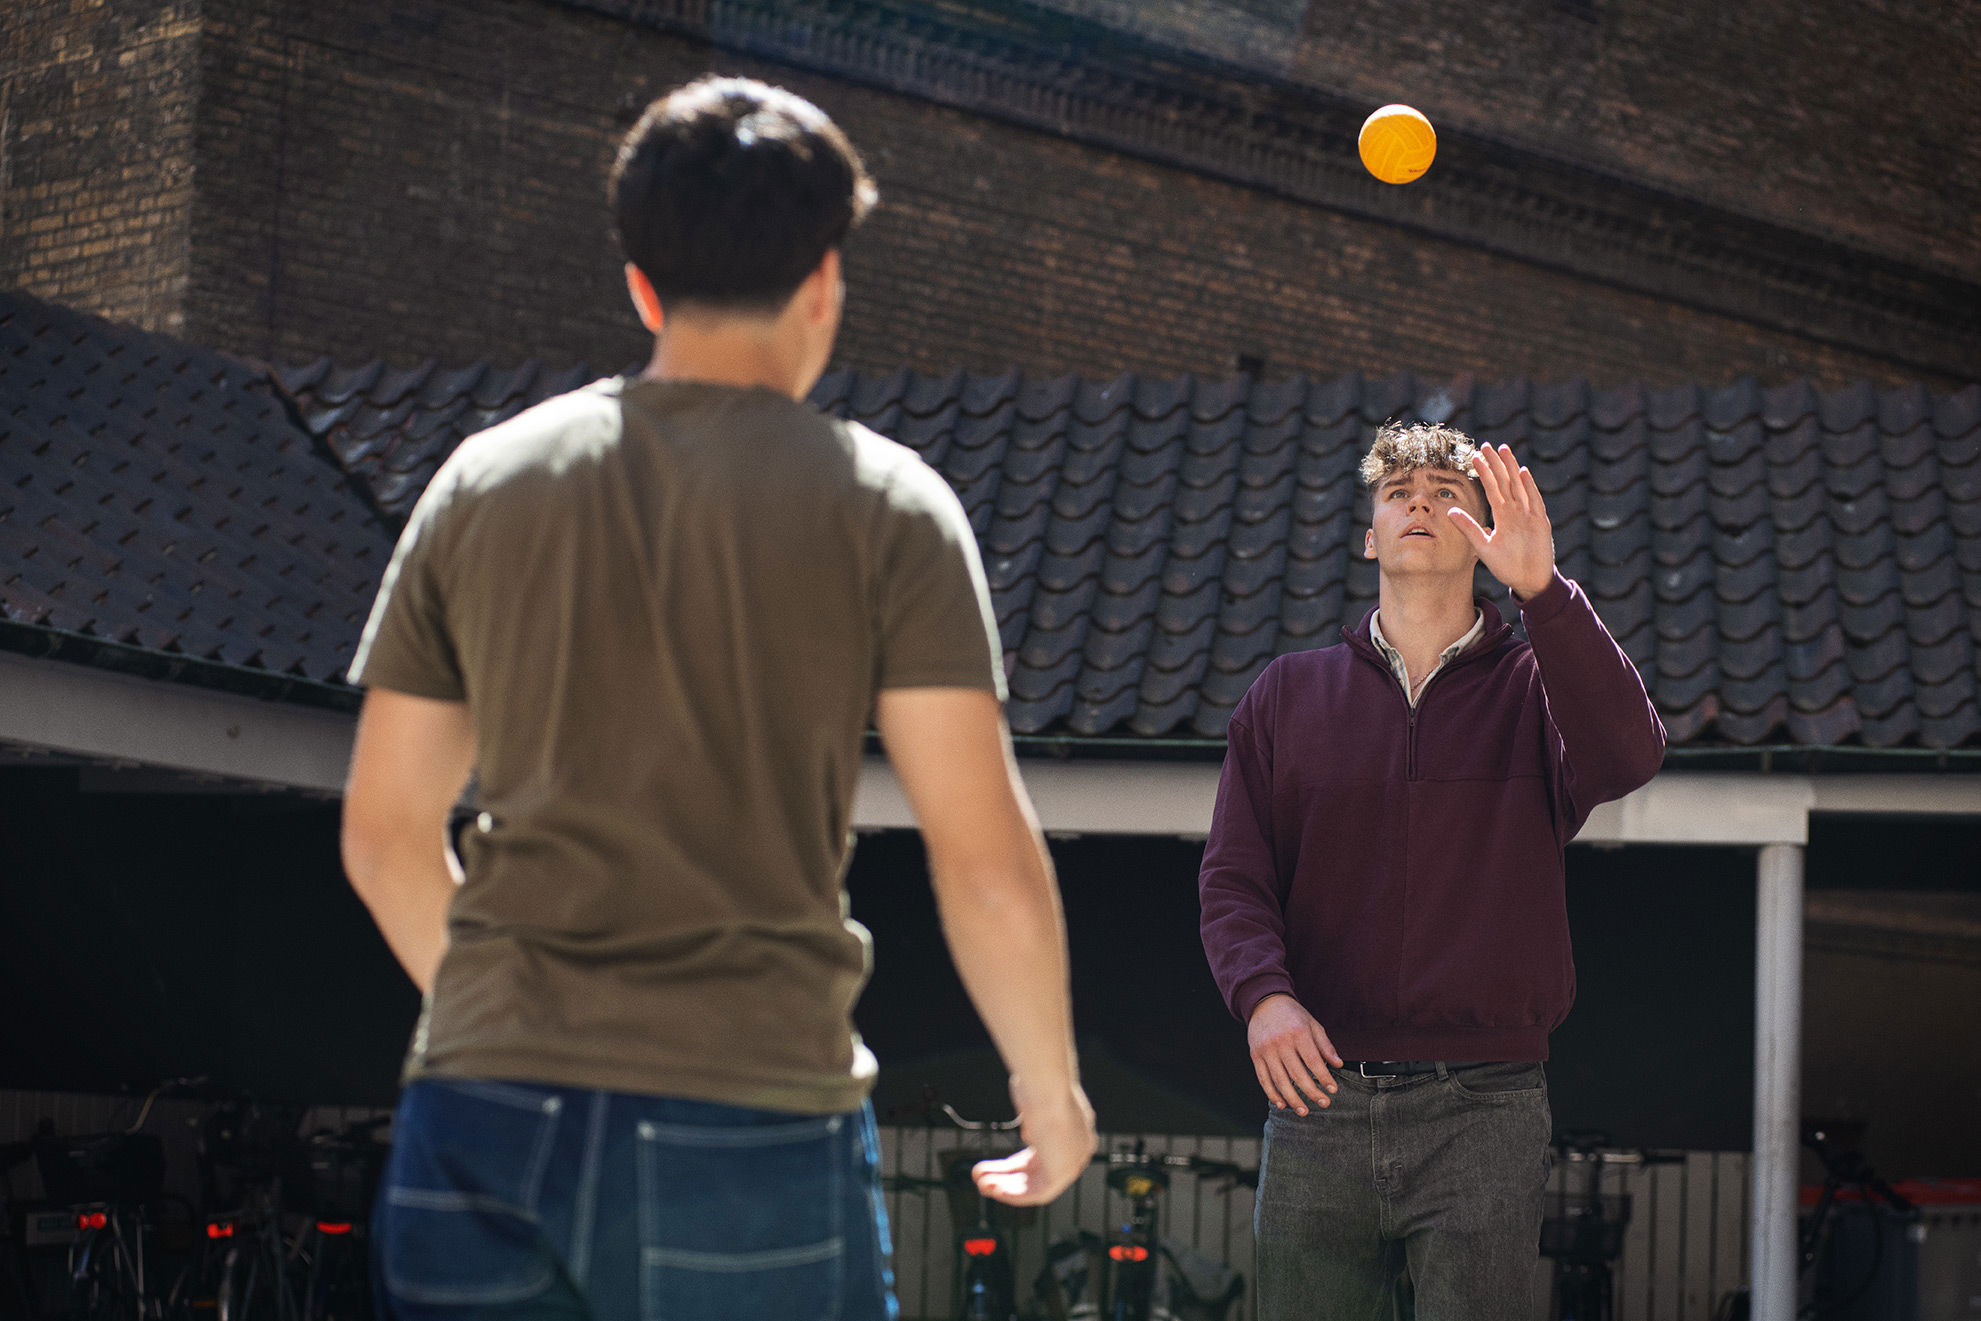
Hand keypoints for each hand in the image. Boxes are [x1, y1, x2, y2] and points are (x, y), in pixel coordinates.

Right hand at [972, 1079, 1096, 1205]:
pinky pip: (1039, 1193)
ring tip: (981, 1185)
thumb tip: (1027, 1128)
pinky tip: (995, 1191)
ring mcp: (1074, 1160)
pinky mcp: (1065, 1173)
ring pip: (1037, 1183)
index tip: (1000, 1164)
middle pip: (1038, 1169)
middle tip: (983, 1176)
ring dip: (1007, 1187)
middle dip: (1008, 1175)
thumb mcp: (1031, 1099)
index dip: (1020, 1161)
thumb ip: (1030, 1116)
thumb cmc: (1038, 1086)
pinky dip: (1016, 1194)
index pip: (1046, 1151)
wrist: (1046, 1089)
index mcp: (1074, 1126)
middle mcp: (1077, 1146)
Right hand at [1247, 994, 1341, 1114]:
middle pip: (1297, 1073)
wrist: (1265, 1003)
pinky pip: (1263, 1078)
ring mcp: (1266, 1050)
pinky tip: (1282, 1104)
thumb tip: (1338, 1064)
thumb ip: (1325, 1045)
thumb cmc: (1293, 1015)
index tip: (1333, 1090)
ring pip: (1279, 1080)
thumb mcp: (1313, 1024)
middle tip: (1324, 1104)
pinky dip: (1272, 1094)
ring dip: (1292, 1098)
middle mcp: (1280, 1042)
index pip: (1313, 1061)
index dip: (1324, 1077)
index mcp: (1298, 1032)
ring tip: (1304, 1111)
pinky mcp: (1255, 1055)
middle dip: (1311, 1092)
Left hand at [1447, 443, 1555, 599]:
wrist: (1529, 581)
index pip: (1492, 488)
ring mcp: (1529, 515)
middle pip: (1505, 481)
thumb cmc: (1508, 565)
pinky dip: (1529, 487)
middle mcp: (1516, 511)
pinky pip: (1534, 501)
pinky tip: (1522, 472)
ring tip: (1504, 449)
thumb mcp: (1483, 547)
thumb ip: (1469, 528)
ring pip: (1519, 485)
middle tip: (1486, 445)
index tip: (1474, 456)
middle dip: (1496, 463)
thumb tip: (1449, 511)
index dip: (1484, 472)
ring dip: (1511, 467)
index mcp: (1503, 515)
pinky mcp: (1540, 523)